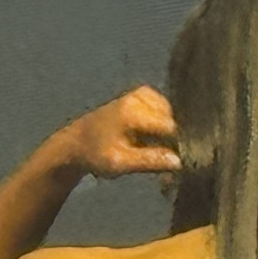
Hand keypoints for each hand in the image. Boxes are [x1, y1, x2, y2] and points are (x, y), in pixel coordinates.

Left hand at [53, 87, 179, 181]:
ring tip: (161, 153)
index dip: (180, 146)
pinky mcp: (143, 95)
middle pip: (175, 121)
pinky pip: (166, 112)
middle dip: (176, 143)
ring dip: (171, 136)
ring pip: (173, 117)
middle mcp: (140, 97)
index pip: (172, 128)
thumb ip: (150, 160)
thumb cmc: (96, 155)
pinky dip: (166, 127)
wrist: (77, 142)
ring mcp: (142, 93)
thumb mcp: (120, 163)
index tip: (179, 164)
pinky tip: (157, 140)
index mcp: (133, 112)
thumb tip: (179, 161)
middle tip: (169, 165)